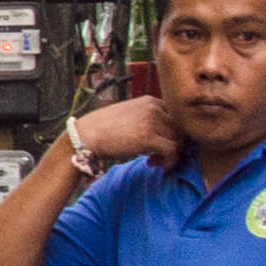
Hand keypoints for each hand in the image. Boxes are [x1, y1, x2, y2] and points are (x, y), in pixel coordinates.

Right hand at [69, 96, 183, 166]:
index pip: (176, 117)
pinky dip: (169, 162)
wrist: (84, 136)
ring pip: (179, 140)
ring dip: (170, 155)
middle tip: (158, 156)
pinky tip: (154, 164)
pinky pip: (172, 151)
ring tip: (154, 161)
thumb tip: (162, 133)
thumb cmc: (102, 129)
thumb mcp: (128, 115)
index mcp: (150, 101)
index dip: (173, 134)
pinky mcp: (147, 137)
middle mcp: (153, 108)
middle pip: (181, 129)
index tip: (161, 145)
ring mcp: (151, 121)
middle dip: (174, 145)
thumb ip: (146, 119)